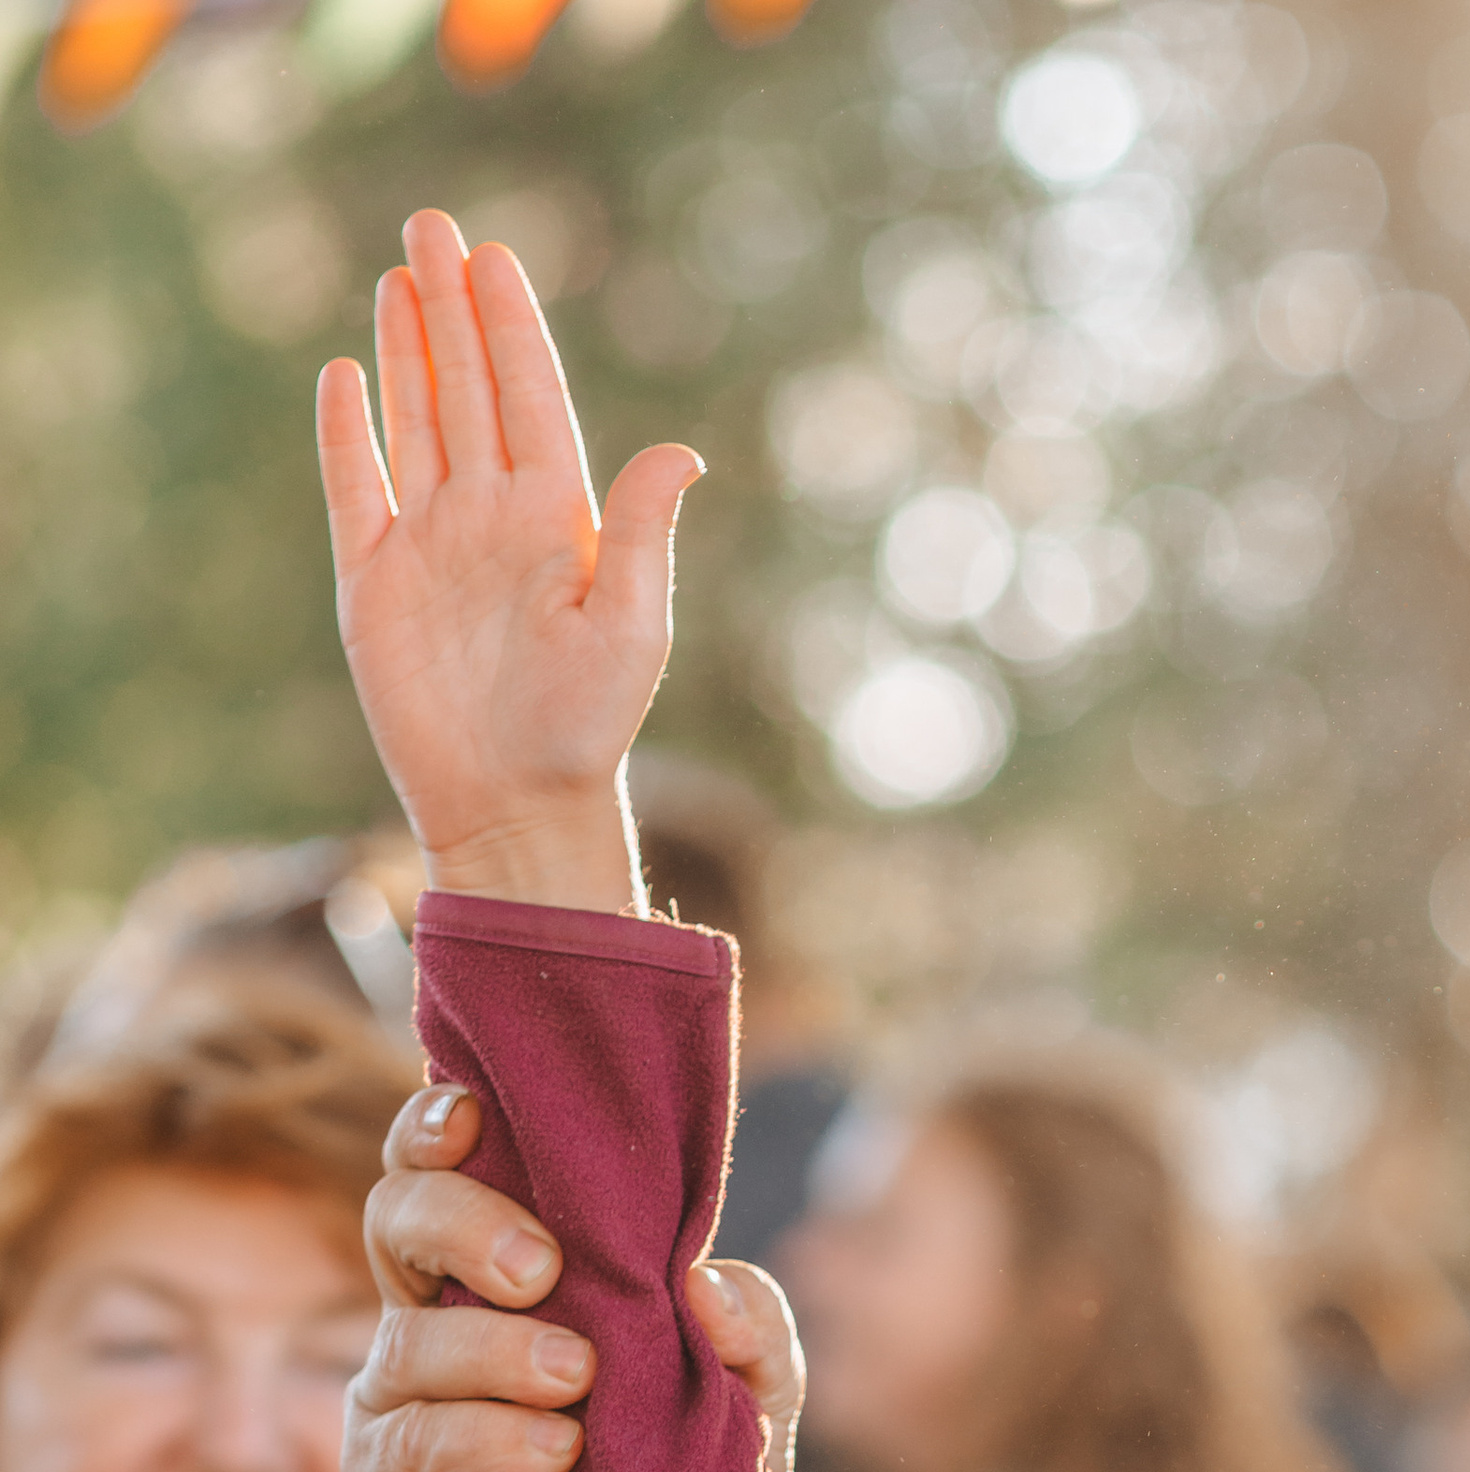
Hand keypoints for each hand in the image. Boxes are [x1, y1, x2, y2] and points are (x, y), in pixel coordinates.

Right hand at [317, 207, 700, 911]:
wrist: (515, 806)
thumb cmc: (584, 727)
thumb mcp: (632, 626)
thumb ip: (644, 532)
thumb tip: (683, 452)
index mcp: (557, 520)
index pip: (530, 398)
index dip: (510, 326)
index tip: (495, 257)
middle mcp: (492, 519)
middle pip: (467, 388)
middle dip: (450, 307)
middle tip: (434, 226)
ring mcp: (431, 545)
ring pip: (415, 422)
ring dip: (406, 350)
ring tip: (399, 276)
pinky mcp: (374, 581)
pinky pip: (357, 488)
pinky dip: (349, 434)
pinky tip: (346, 375)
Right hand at [345, 1083, 805, 1471]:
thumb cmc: (686, 1464)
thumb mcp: (748, 1396)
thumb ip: (750, 1332)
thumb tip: (705, 1285)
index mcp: (500, 1262)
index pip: (438, 1165)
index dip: (434, 1127)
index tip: (471, 1117)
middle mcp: (432, 1311)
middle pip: (394, 1220)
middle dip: (460, 1224)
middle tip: (541, 1269)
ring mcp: (398, 1398)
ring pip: (408, 1341)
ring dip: (495, 1352)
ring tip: (577, 1383)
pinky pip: (413, 1443)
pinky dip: (488, 1440)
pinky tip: (555, 1455)